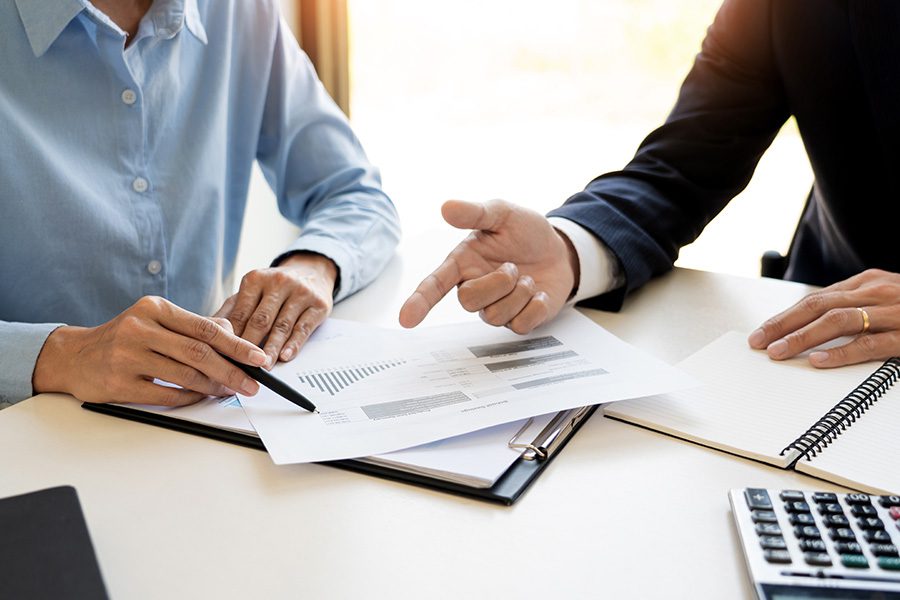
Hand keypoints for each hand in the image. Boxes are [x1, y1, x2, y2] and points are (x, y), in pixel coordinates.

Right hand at [32, 296, 268, 405]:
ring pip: (185, 374)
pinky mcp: (119, 382)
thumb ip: (194, 327)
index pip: (206, 327)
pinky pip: (166, 394)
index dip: (237, 345)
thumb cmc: (125, 338)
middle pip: (199, 352)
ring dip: (214, 386)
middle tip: (252, 383)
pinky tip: (202, 396)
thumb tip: (234, 336)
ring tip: (231, 390)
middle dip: (232, 370)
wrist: (75, 356)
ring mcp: (128, 356)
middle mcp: (140, 328)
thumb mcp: (157, 321)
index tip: (258, 358)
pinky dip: (190, 397)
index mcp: (155, 308)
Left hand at [214, 252, 336, 366]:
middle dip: (249, 346)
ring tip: (262, 367)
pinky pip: (303, 328)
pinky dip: (294, 344)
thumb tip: (207, 335)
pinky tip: (285, 356)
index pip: (241, 313)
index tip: (223, 357)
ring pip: (282, 326)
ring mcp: (301, 292)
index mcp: (255, 279)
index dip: (231, 337)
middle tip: (241, 367)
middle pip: (260, 320)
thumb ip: (231, 311)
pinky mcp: (318, 304)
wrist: (311, 271)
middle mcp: (278, 282)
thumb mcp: (252, 292)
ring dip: (271, 349)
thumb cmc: (275, 288)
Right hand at [399, 199, 578, 332]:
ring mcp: (495, 307)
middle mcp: (474, 288)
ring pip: (495, 316)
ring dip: (519, 293)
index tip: (406, 319)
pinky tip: (540, 293)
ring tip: (528, 278)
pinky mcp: (517, 321)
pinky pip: (520, 326)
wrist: (560, 250)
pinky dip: (536, 306)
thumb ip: (475, 213)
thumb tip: (446, 207)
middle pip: (468, 301)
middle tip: (514, 266)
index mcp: (463, 263)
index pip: (434, 285)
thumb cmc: (525, 233)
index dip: (419, 302)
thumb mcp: (503, 214)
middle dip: (497, 283)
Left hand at [748, 269, 899, 367]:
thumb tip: (812, 328)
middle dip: (783, 324)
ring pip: (838, 320)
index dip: (785, 315)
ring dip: (803, 337)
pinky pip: (870, 343)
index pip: (816, 298)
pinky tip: (819, 361)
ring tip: (779, 352)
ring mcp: (894, 312)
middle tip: (758, 341)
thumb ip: (856, 306)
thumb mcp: (886, 298)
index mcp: (869, 283)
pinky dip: (841, 353)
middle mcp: (877, 292)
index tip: (761, 332)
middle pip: (818, 305)